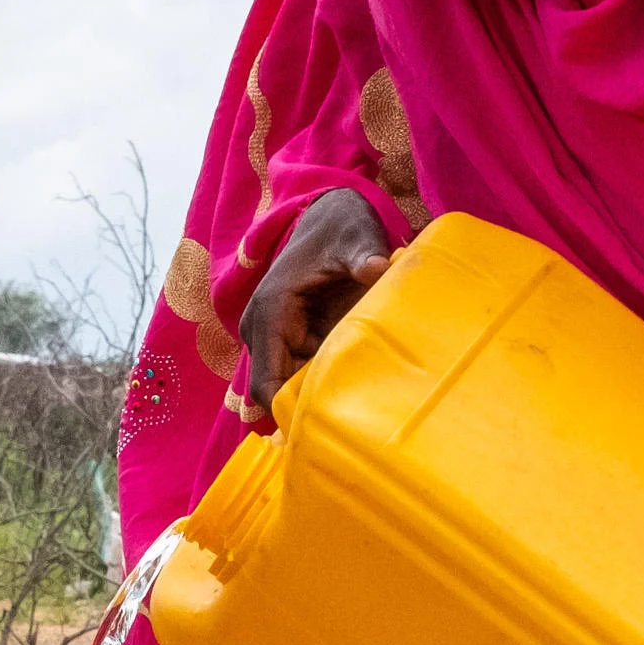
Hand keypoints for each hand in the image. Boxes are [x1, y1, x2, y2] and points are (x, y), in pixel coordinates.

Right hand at [235, 191, 394, 425]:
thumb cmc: (340, 227)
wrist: (330, 214)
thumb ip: (364, 256)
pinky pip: (302, 372)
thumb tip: (379, 268)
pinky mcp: (293, 337)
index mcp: (271, 311)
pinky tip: (356, 385)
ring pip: (290, 385)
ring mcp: (277, 335)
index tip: (322, 430)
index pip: (266, 382)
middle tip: (353, 423)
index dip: (287, 411)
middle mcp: (264, 328)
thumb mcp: (355, 239)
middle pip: (277, 391)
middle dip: (308, 408)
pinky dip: (323, 381)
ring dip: (318, 394)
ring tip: (360, 405)